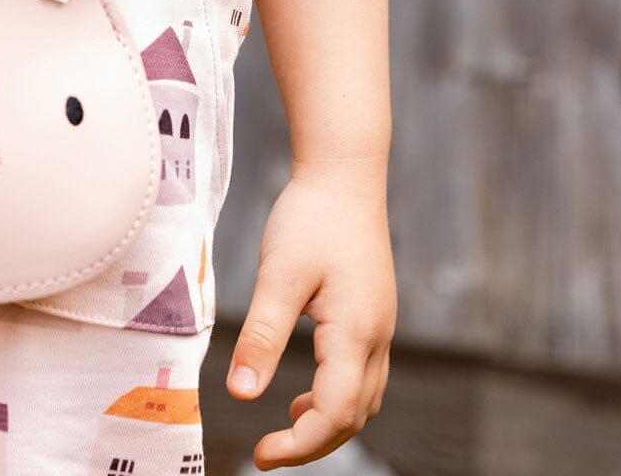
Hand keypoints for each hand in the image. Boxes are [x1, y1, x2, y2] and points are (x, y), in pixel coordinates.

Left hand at [226, 155, 395, 468]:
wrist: (344, 173)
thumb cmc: (312, 217)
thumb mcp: (279, 274)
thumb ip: (262, 336)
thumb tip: (240, 394)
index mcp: (356, 333)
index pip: (335, 413)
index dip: (299, 445)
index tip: (260, 454)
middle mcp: (377, 337)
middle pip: (355, 417)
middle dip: (314, 443)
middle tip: (267, 452)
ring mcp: (380, 327)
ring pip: (364, 400)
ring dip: (329, 423)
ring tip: (284, 428)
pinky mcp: (373, 314)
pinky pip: (364, 376)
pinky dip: (338, 397)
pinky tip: (305, 391)